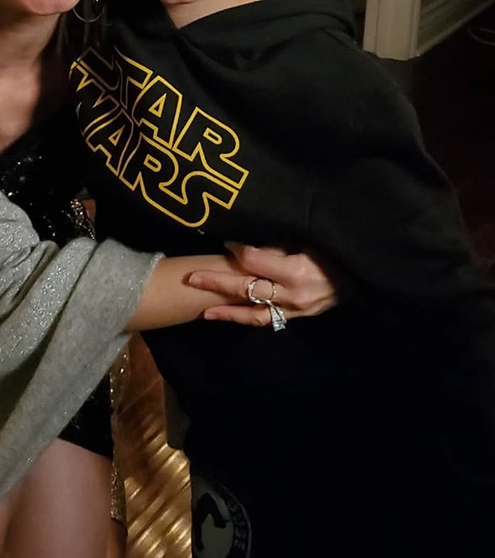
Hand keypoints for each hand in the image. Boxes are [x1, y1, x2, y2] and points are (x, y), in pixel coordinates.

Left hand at [188, 243, 339, 326]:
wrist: (365, 273)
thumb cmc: (337, 249)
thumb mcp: (310, 238)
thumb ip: (279, 244)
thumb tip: (248, 240)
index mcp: (295, 271)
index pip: (253, 260)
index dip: (237, 249)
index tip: (227, 240)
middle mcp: (292, 294)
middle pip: (246, 289)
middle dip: (216, 283)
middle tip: (192, 278)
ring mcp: (296, 310)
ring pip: (254, 314)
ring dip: (227, 312)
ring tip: (204, 312)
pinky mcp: (299, 317)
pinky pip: (269, 320)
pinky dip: (248, 318)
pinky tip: (231, 316)